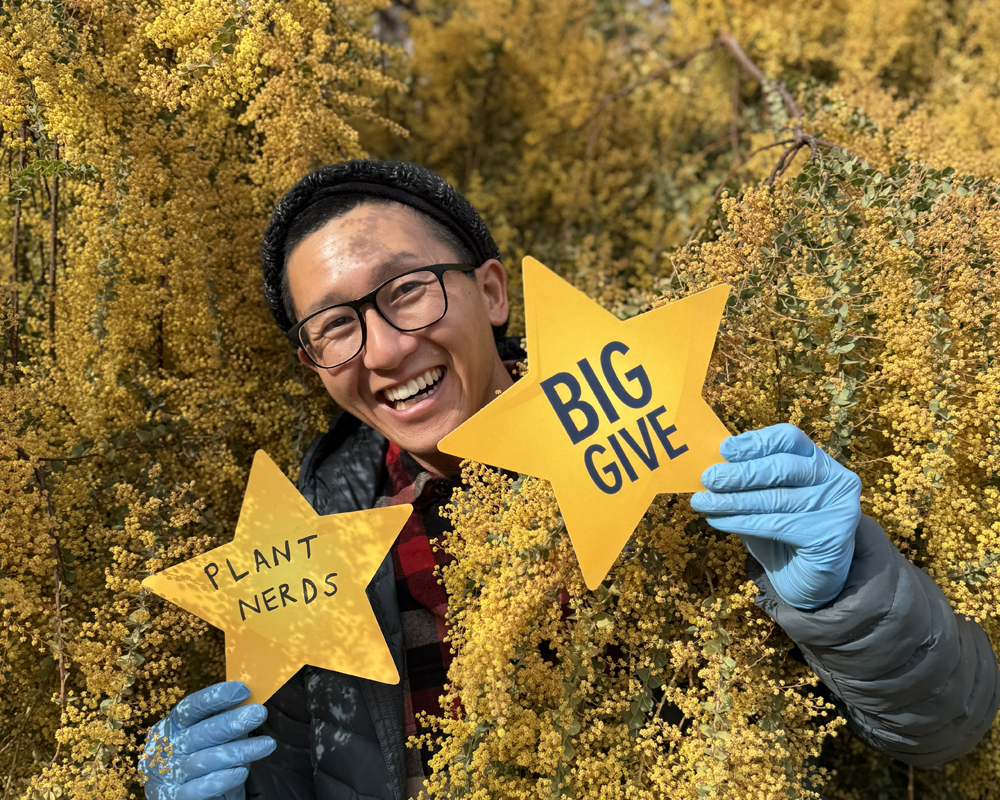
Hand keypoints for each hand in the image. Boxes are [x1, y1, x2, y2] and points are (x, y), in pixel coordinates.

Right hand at [141, 681, 274, 799]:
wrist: (184, 794)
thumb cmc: (202, 755)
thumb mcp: (208, 734)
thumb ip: (223, 719)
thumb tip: (250, 700)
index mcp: (173, 725)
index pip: (190, 707)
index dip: (215, 697)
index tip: (243, 690)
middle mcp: (166, 748)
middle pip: (200, 733)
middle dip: (232, 722)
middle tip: (260, 713)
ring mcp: (168, 774)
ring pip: (204, 761)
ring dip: (239, 751)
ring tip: (267, 744)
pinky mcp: (174, 798)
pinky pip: (199, 789)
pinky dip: (221, 780)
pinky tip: (242, 772)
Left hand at [690, 423, 861, 609]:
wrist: (808, 579)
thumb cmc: (782, 533)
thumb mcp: (762, 500)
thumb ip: (746, 482)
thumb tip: (712, 469)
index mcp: (819, 460)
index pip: (789, 439)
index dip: (756, 442)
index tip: (725, 449)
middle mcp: (836, 479)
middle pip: (782, 467)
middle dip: (740, 473)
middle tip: (708, 479)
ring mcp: (838, 507)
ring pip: (776, 498)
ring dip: (733, 500)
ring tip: (702, 502)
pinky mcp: (831, 536)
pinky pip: (776, 525)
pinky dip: (742, 522)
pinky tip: (718, 521)